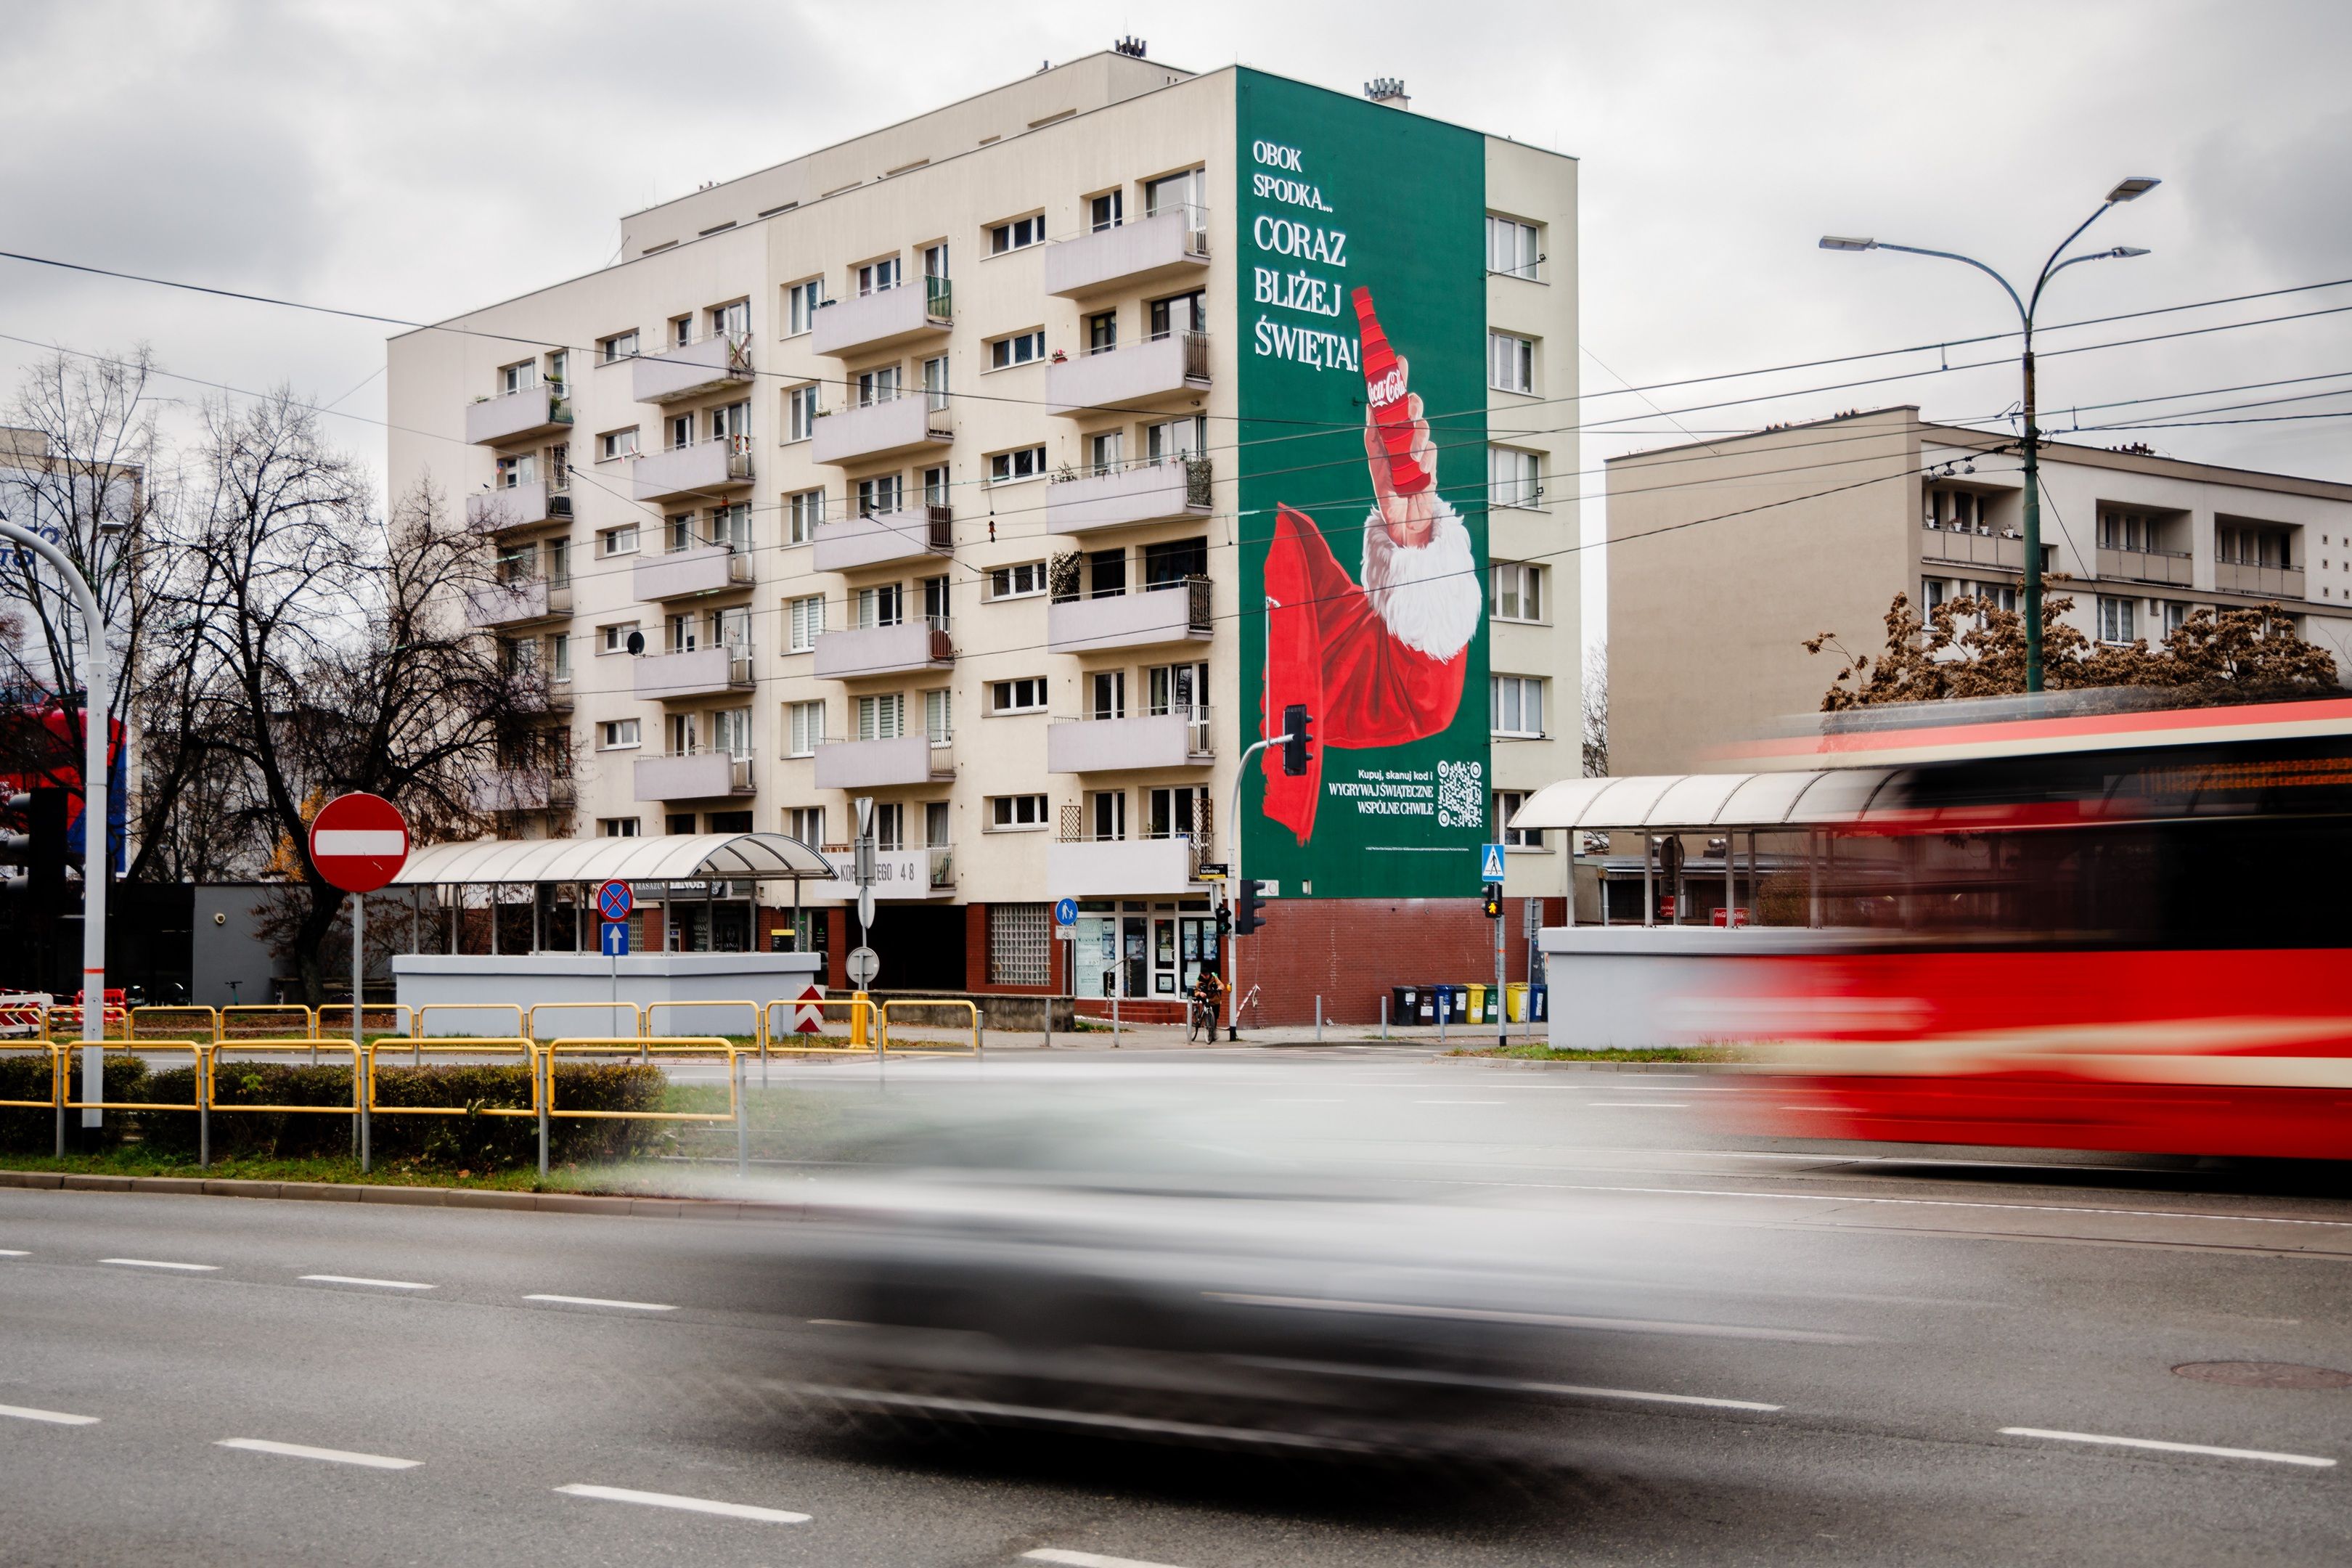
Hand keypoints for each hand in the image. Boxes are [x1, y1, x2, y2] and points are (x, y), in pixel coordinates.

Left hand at [1363, 356, 1437, 547]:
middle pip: (1410, 407)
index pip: (1390, 402)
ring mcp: (1418, 449)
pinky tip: (1419, 470)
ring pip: (1422, 426)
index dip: (1396, 380)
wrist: (1403, 522)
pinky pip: (1431, 450)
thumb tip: (1371, 407)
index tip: (1398, 360)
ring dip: (1417, 437)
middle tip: (1408, 407)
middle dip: (1410, 403)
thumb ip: (1375, 436)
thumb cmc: (1387, 494)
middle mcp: (1402, 438)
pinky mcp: (1430, 462)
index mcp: (1385, 435)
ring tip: (1410, 455)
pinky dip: (1425, 459)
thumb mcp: (1376, 462)